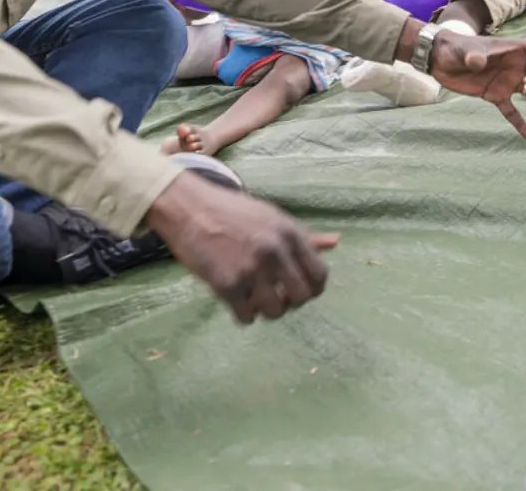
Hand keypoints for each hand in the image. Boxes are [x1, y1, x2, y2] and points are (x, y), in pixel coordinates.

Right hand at [144, 173, 337, 323]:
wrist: (189, 207)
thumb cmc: (233, 212)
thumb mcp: (273, 218)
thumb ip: (304, 236)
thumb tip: (336, 242)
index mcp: (290, 233)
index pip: (319, 275)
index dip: (313, 289)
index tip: (299, 291)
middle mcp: (275, 251)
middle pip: (300, 298)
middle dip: (290, 303)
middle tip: (276, 297)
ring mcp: (251, 268)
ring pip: (274, 311)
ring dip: (266, 310)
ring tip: (255, 298)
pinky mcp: (226, 284)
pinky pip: (246, 317)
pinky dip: (243, 315)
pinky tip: (237, 301)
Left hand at [428, 31, 525, 140]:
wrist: (440, 60)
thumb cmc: (454, 48)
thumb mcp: (465, 51)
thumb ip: (473, 57)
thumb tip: (477, 62)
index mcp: (513, 49)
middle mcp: (515, 65)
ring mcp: (507, 81)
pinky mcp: (495, 96)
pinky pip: (512, 112)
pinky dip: (521, 125)